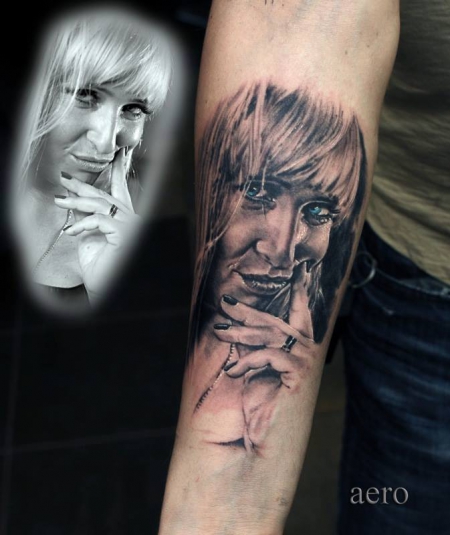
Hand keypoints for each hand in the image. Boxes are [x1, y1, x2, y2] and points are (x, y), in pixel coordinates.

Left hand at [54, 148, 141, 299]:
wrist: (106, 290)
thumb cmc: (100, 268)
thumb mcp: (89, 237)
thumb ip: (87, 218)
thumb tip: (74, 201)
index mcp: (125, 220)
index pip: (120, 192)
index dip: (118, 171)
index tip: (117, 153)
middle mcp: (133, 220)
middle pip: (106, 196)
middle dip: (84, 185)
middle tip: (65, 177)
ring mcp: (132, 227)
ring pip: (101, 205)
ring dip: (77, 202)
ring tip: (59, 201)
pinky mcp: (125, 234)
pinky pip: (100, 220)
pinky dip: (83, 224)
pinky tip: (71, 232)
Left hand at [212, 268, 315, 449]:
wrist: (261, 447)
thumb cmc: (257, 408)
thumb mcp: (253, 368)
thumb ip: (253, 346)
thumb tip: (233, 322)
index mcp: (298, 348)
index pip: (300, 311)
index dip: (299, 289)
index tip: (298, 267)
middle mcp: (306, 352)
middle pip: (277, 320)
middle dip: (250, 310)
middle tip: (226, 301)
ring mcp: (306, 363)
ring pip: (271, 334)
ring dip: (241, 331)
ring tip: (219, 331)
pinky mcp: (300, 375)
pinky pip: (271, 355)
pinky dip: (249, 361)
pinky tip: (235, 371)